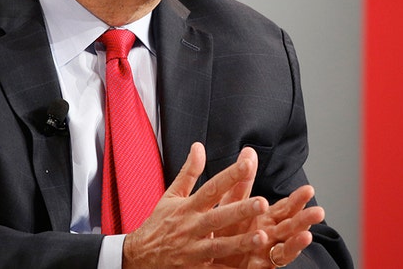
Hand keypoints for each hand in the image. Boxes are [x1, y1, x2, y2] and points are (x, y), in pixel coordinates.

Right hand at [122, 143, 271, 267]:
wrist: (139, 256)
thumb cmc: (160, 223)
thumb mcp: (171, 195)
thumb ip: (189, 172)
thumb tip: (199, 146)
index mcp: (188, 207)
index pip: (211, 188)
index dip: (229, 175)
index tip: (247, 164)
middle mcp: (191, 227)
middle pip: (218, 218)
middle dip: (240, 210)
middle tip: (263, 202)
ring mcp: (192, 250)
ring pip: (219, 246)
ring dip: (240, 243)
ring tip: (261, 238)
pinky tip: (248, 268)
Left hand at [216, 180, 324, 267]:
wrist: (208, 258)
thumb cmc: (222, 231)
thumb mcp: (231, 203)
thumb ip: (241, 181)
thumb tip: (248, 151)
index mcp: (265, 219)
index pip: (284, 208)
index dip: (296, 200)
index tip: (309, 189)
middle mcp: (269, 236)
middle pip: (290, 226)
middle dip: (304, 219)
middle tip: (319, 211)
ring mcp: (265, 254)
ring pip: (284, 247)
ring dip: (296, 243)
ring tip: (306, 235)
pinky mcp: (257, 268)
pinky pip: (269, 264)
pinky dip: (275, 258)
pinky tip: (277, 251)